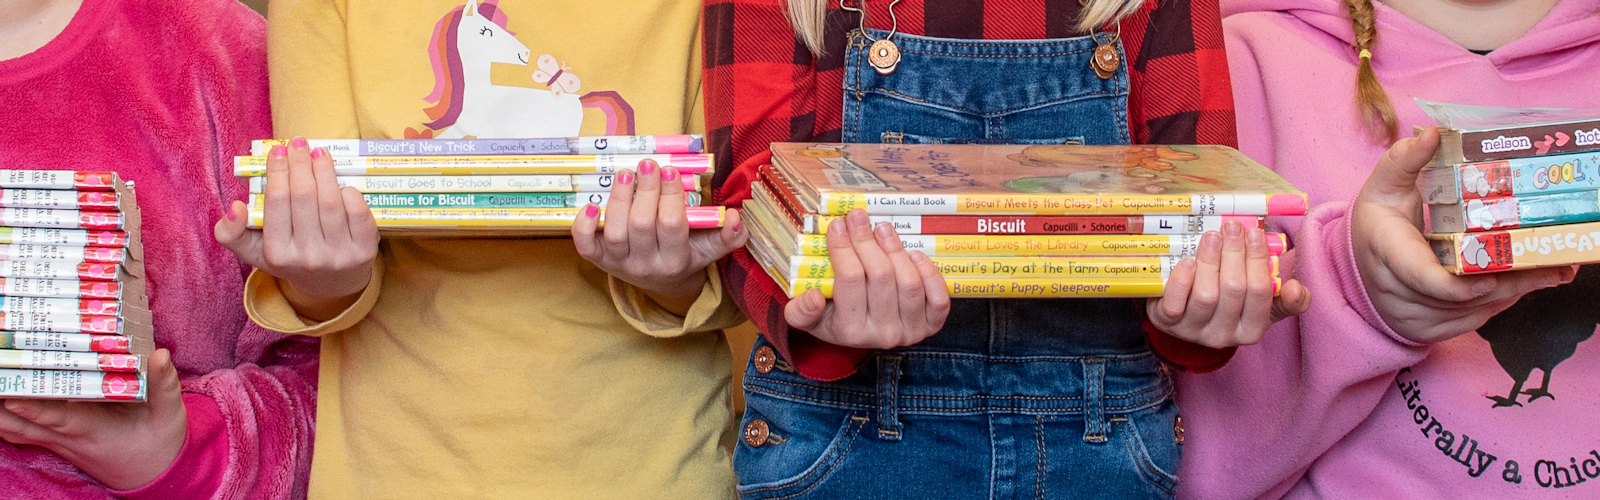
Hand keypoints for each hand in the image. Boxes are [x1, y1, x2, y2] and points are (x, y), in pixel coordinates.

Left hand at [0, 349, 185, 489]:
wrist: (152, 473)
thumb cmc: (159, 442)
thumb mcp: (169, 414)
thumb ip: (164, 384)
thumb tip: (160, 355)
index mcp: (95, 429)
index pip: (61, 420)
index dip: (36, 410)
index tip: (13, 399)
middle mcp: (69, 437)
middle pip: (23, 425)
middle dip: (2, 406)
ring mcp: (57, 440)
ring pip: (14, 430)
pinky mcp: (53, 439)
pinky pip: (18, 432)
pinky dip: (2, 419)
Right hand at [215, 137, 378, 319]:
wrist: (332, 283)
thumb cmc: (290, 257)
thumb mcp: (255, 251)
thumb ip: (231, 233)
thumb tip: (236, 206)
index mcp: (278, 254)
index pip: (277, 202)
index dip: (277, 171)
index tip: (278, 150)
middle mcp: (308, 257)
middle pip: (304, 197)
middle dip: (300, 164)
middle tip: (298, 143)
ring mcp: (339, 256)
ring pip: (331, 202)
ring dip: (325, 170)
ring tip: (319, 153)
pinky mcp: (364, 252)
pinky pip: (358, 213)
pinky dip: (349, 192)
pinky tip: (341, 182)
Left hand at [572, 159, 745, 312]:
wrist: (660, 282)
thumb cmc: (687, 254)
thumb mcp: (711, 248)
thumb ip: (729, 235)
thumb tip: (736, 217)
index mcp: (675, 261)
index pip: (672, 226)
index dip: (670, 196)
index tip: (671, 170)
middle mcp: (645, 265)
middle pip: (641, 225)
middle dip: (645, 191)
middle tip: (649, 165)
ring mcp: (619, 263)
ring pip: (614, 232)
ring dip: (619, 199)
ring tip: (626, 173)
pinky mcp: (599, 261)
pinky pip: (585, 247)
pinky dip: (582, 226)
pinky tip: (592, 204)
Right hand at [784, 209, 950, 348]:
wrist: (858, 334)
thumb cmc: (831, 317)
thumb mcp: (806, 317)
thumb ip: (800, 311)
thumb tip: (812, 297)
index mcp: (849, 331)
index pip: (849, 279)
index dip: (844, 246)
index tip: (838, 224)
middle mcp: (882, 335)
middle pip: (881, 276)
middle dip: (867, 240)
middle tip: (858, 217)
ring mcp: (910, 331)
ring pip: (909, 282)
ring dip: (896, 249)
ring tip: (882, 229)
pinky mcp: (931, 325)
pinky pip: (938, 298)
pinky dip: (929, 273)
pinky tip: (913, 253)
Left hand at [1147, 220, 1310, 347]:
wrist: (1183, 317)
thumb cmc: (1227, 302)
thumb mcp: (1260, 303)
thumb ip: (1284, 296)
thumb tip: (1295, 288)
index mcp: (1252, 329)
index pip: (1261, 292)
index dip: (1258, 260)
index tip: (1255, 232)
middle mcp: (1224, 335)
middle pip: (1234, 289)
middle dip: (1235, 253)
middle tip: (1232, 227)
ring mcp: (1193, 331)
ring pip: (1207, 296)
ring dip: (1210, 260)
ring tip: (1211, 237)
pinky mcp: (1167, 324)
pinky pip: (1175, 304)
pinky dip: (1182, 280)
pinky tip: (1187, 261)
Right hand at [1353, 128, 1574, 342]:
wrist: (1357, 267)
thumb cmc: (1376, 224)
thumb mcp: (1382, 187)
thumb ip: (1404, 160)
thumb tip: (1432, 135)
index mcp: (1387, 253)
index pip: (1421, 277)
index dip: (1456, 284)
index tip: (1490, 278)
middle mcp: (1396, 292)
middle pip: (1461, 297)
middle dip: (1510, 282)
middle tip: (1556, 267)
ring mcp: (1412, 316)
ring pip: (1472, 312)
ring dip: (1514, 293)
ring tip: (1553, 273)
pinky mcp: (1428, 330)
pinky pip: (1472, 321)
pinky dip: (1501, 303)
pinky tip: (1526, 284)